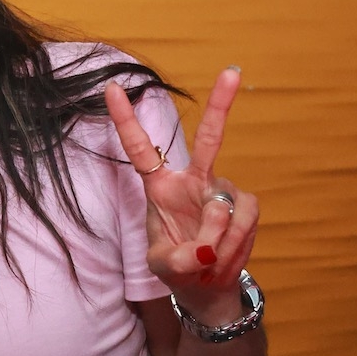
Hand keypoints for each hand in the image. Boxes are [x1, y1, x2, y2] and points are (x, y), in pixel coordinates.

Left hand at [105, 66, 259, 323]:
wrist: (206, 285)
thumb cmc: (177, 266)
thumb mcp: (163, 268)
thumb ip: (177, 261)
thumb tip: (204, 250)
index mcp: (160, 187)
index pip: (141, 149)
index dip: (125, 120)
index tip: (111, 88)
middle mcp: (193, 180)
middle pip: (209, 138)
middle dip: (221, 104)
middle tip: (232, 70)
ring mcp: (221, 190)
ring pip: (222, 209)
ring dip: (215, 241)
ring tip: (206, 261)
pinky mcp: (245, 204)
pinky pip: (242, 220)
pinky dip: (233, 244)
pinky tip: (223, 256)